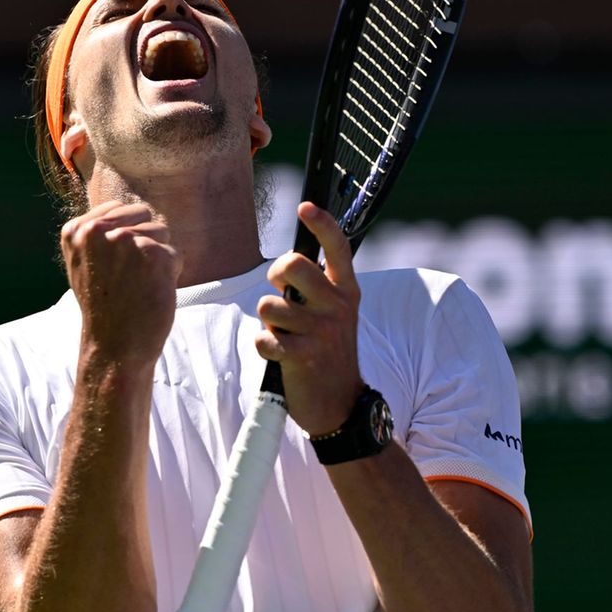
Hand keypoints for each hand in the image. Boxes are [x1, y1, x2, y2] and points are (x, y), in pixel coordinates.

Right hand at [61, 201, 180, 364]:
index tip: (115, 266)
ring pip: (162, 232)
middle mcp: (98, 230)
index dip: (126, 235)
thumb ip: (100, 234)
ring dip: (158, 258)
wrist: (114, 346)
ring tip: (139, 285)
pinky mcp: (154, 254)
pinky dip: (171, 273)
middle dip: (144, 242)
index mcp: (76, 230)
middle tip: (129, 277)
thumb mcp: (85, 263)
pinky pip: (175, 253)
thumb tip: (133, 210)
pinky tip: (152, 292)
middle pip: (143, 216)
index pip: (119, 209)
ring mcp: (126, 241)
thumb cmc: (104, 307)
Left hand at [255, 202, 362, 435]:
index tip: (305, 207)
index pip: (338, 247)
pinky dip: (265, 347)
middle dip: (276, 274)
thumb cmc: (330, 352)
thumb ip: (319, 287)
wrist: (341, 404)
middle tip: (280, 290)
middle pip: (293, 265)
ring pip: (269, 305)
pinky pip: (264, 338)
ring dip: (270, 322)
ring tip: (286, 335)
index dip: (321, 224)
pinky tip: (281, 355)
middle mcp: (338, 306)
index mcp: (347, 291)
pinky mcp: (303, 357)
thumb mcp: (336, 314)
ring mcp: (322, 331)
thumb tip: (291, 261)